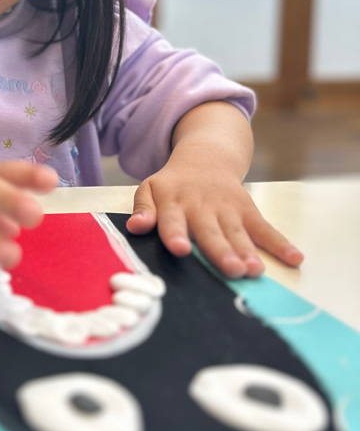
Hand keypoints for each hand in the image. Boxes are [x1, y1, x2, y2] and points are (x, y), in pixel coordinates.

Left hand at [126, 161, 303, 277]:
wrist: (205, 159)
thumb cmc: (173, 185)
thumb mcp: (150, 189)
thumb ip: (143, 208)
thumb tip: (135, 226)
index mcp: (174, 202)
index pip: (173, 220)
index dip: (175, 234)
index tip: (179, 249)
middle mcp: (202, 207)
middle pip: (211, 232)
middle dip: (220, 251)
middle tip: (231, 270)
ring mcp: (227, 209)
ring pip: (238, 232)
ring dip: (247, 251)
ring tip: (255, 271)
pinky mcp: (248, 210)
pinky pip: (265, 228)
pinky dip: (281, 244)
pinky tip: (295, 259)